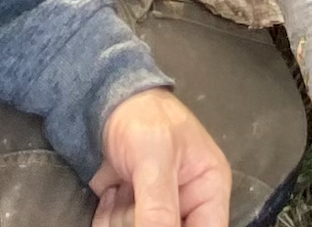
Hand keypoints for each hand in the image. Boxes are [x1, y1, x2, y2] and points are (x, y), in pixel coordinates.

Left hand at [90, 87, 229, 226]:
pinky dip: (108, 218)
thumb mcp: (155, 156)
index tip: (154, 223)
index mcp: (208, 188)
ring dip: (122, 220)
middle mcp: (186, 202)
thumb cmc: (142, 116)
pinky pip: (118, 226)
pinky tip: (109, 191)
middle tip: (131, 198)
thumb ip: (159, 205)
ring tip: (117, 188)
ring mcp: (157, 207)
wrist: (102, 97)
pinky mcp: (131, 207)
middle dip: (143, 223)